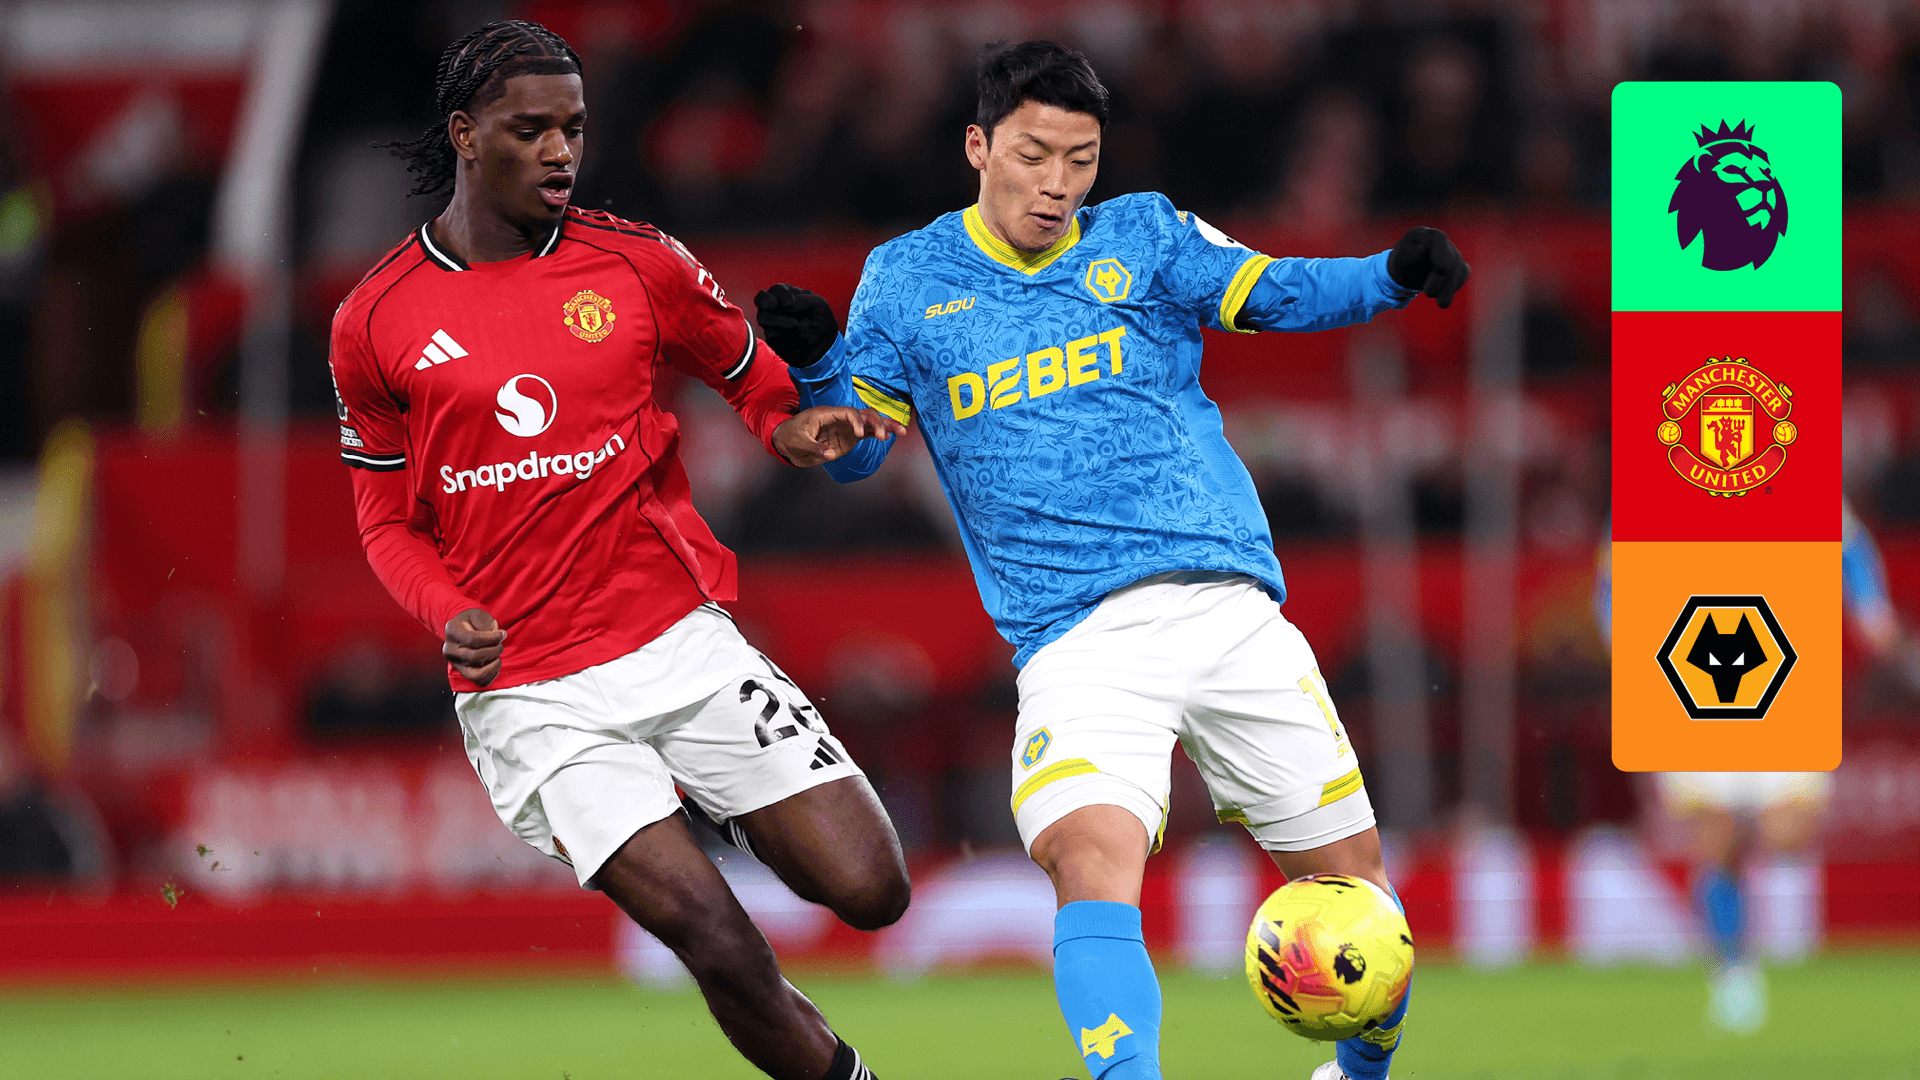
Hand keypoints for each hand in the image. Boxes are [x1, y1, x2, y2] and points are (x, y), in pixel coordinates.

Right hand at [444, 607, 505, 686]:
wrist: (464, 630)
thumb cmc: (472, 621)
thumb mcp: (477, 614)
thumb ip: (484, 622)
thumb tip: (494, 635)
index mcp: (452, 631)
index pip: (472, 639)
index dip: (491, 638)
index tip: (502, 634)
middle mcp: (449, 650)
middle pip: (474, 657)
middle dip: (493, 651)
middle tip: (500, 645)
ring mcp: (455, 664)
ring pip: (476, 674)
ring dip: (493, 666)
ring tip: (497, 656)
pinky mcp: (463, 673)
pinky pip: (480, 682)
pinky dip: (492, 675)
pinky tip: (495, 664)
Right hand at [753, 283, 839, 367]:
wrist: (824, 344)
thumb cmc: (821, 320)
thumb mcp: (819, 305)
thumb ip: (804, 300)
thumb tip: (788, 306)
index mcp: (786, 295)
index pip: (776, 290)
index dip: (780, 293)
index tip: (790, 302)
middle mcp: (775, 307)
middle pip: (761, 299)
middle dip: (767, 302)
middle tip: (779, 306)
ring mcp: (772, 323)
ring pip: (763, 317)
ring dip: (777, 320)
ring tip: (795, 324)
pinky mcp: (773, 338)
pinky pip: (771, 335)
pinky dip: (783, 334)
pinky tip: (797, 336)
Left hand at [773, 406, 904, 466]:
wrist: (788, 441)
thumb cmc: (791, 437)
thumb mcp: (798, 442)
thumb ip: (814, 448)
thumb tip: (831, 455)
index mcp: (827, 414)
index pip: (848, 412)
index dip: (857, 421)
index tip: (860, 434)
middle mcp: (841, 418)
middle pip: (864, 413)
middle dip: (877, 422)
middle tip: (884, 436)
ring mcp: (847, 427)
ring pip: (871, 421)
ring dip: (886, 425)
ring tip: (902, 432)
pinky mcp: (851, 437)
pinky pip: (869, 432)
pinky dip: (881, 433)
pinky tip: (894, 435)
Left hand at [1387, 226, 1469, 308]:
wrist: (1408, 270)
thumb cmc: (1403, 262)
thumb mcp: (1401, 258)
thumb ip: (1411, 253)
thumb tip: (1425, 249)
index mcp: (1427, 235)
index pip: (1437, 238)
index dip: (1441, 252)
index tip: (1440, 267)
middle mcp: (1443, 242)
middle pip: (1450, 258)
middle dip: (1441, 278)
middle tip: (1428, 293)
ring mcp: (1454, 254)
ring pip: (1459, 270)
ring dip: (1449, 289)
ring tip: (1441, 303)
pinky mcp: (1459, 267)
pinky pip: (1461, 277)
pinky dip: (1453, 289)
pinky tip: (1443, 298)